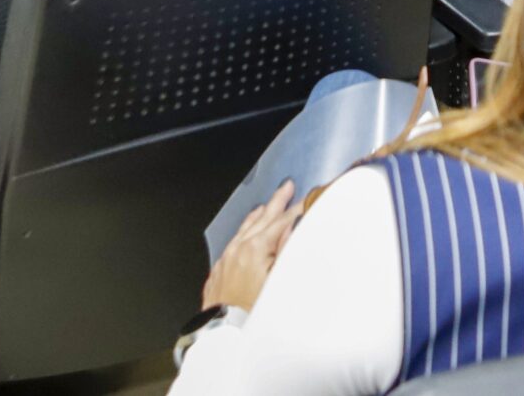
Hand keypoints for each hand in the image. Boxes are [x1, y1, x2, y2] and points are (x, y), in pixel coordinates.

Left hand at [201, 181, 299, 311]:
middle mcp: (238, 249)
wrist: (226, 335)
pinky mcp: (218, 272)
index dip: (295, 210)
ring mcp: (226, 260)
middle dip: (277, 202)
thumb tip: (293, 227)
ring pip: (243, 229)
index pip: (280, 222)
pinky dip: (242, 232)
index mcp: (255, 248)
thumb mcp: (280, 280)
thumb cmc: (254, 312)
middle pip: (262, 220)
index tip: (305, 200)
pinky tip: (245, 232)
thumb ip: (287, 249)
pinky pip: (232, 242)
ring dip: (258, 215)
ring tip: (267, 205)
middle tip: (286, 187)